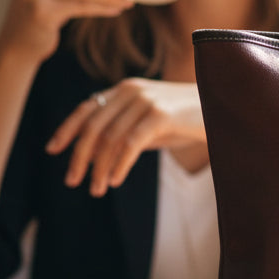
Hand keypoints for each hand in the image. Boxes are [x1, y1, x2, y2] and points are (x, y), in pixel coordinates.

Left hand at [45, 79, 206, 195]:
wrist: (225, 107)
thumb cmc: (188, 119)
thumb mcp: (151, 124)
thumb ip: (125, 131)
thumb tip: (97, 154)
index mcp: (125, 90)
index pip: (87, 108)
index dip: (67, 129)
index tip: (53, 150)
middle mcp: (131, 90)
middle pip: (93, 125)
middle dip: (79, 156)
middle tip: (72, 181)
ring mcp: (146, 100)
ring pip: (110, 138)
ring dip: (99, 167)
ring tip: (96, 189)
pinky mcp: (160, 114)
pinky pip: (130, 143)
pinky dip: (119, 164)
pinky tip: (114, 180)